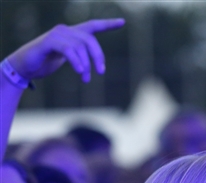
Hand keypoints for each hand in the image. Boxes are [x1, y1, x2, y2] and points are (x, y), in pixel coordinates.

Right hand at [7, 19, 124, 82]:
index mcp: (72, 34)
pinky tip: (80, 72)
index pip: (93, 26)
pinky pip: (68, 50)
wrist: (25, 65)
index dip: (108, 24)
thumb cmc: (46, 62)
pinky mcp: (48, 42)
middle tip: (101, 72)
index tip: (122, 22)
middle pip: (89, 39)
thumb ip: (79, 57)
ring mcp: (56, 35)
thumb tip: (93, 65)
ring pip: (80, 46)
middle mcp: (65, 30)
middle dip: (98, 56)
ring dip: (86, 65)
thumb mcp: (67, 59)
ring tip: (86, 79)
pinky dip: (76, 61)